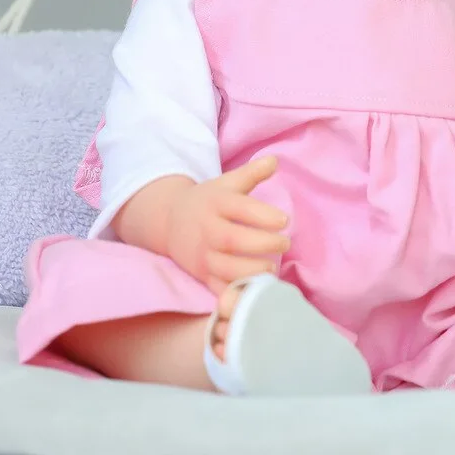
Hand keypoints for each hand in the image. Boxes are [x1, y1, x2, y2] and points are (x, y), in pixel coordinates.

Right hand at [166, 155, 289, 292]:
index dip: (262, 215)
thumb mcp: (227, 183)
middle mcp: (207, 230)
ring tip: (272, 268)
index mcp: (216, 203)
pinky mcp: (201, 275)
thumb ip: (251, 173)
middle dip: (261, 243)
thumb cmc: (208, 200)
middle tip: (285, 243)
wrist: (169, 222)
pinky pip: (217, 289)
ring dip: (250, 271)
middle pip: (232, 240)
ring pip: (224, 268)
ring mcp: (203, 255)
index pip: (240, 208)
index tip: (284, 220)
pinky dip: (235, 294)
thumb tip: (275, 160)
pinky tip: (256, 291)